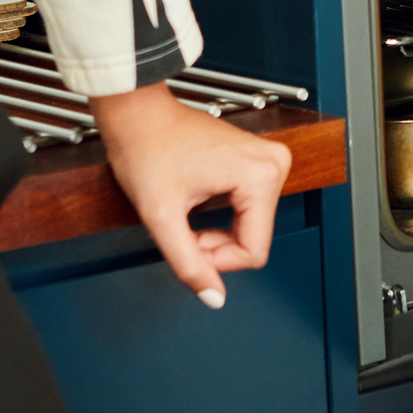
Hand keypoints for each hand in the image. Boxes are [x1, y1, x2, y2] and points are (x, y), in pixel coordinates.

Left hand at [90, 82, 292, 307]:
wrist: (138, 114)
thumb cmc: (146, 148)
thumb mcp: (162, 216)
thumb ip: (188, 264)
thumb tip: (214, 297)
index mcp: (260, 177)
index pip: (254, 251)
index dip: (217, 260)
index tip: (187, 245)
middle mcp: (274, 165)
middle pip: (254, 239)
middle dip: (216, 244)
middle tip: (182, 228)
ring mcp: (269, 162)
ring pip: (252, 226)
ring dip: (219, 231)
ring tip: (187, 213)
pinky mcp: (260, 162)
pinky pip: (250, 209)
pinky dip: (224, 216)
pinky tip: (199, 201)